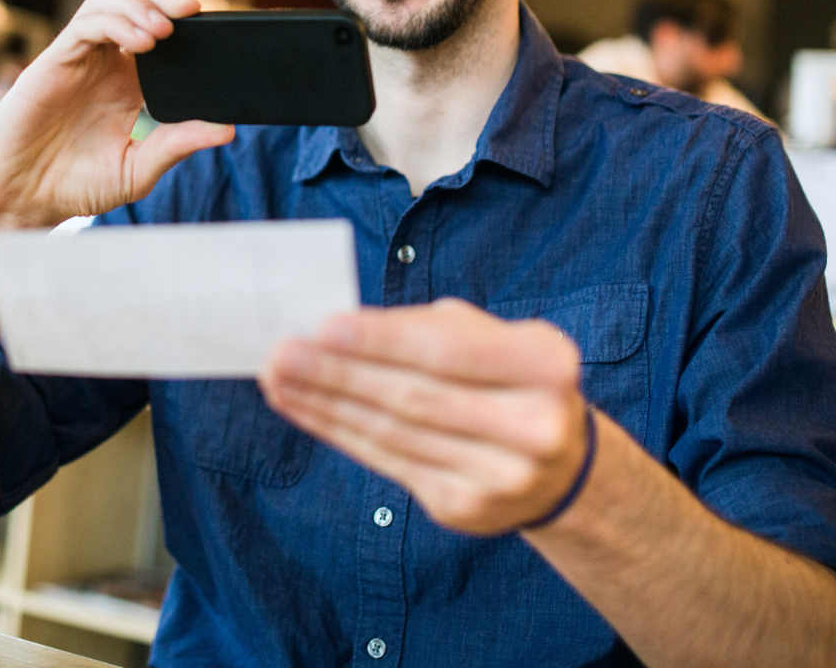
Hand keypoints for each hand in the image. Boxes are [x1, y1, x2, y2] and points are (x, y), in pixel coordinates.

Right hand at [0, 0, 234, 227]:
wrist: (21, 200)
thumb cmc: (73, 186)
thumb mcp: (138, 169)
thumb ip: (177, 145)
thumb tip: (227, 129)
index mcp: (126, 83)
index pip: (157, 31)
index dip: (183, 21)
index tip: (215, 26)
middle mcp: (103, 64)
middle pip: (133, 3)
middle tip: (195, 9)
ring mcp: (78, 59)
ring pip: (108, 2)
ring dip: (141, 5)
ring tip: (167, 28)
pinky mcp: (53, 62)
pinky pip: (86, 24)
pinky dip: (117, 22)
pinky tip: (143, 42)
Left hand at [259, 299, 589, 534]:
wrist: (557, 465)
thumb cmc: (505, 376)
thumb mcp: (483, 335)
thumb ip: (420, 328)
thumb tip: (334, 329)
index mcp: (547, 365)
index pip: (448, 352)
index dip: (382, 342)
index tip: (323, 327)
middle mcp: (535, 427)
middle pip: (414, 397)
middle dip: (338, 374)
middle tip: (282, 354)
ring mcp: (502, 476)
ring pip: (393, 433)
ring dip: (325, 403)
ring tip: (278, 377)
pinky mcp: (465, 508)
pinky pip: (387, 462)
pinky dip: (338, 431)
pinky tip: (304, 407)